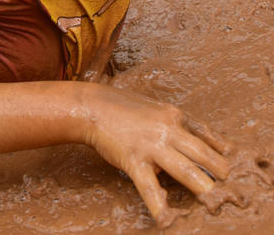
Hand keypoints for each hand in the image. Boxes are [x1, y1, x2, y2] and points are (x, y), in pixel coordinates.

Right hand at [82, 86, 232, 227]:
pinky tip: (166, 218)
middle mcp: (167, 129)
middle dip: (220, 171)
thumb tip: (194, 142)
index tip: (232, 162)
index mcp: (174, 116)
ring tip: (214, 200)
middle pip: (202, 153)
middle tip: (231, 186)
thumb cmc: (124, 108)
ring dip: (202, 186)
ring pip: (185, 170)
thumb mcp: (156, 108)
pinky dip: (159, 205)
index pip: (206, 135)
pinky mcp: (134, 160)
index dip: (222, 151)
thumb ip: (174, 124)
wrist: (93, 107)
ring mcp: (152, 146)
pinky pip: (150, 187)